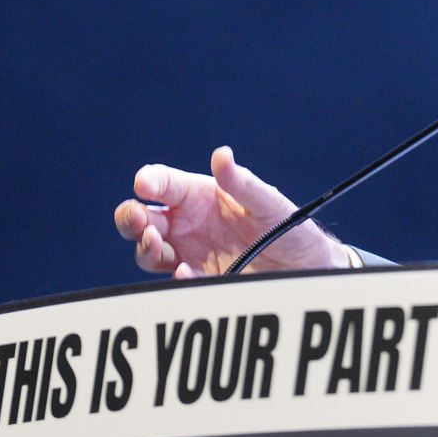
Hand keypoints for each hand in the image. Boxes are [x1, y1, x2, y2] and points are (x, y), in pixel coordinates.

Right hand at [113, 145, 349, 277]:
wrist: (307, 267)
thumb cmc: (287, 226)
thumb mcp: (267, 202)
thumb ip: (242, 183)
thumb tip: (221, 155)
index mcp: (198, 196)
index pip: (163, 183)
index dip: (149, 181)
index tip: (145, 184)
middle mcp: (187, 223)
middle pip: (142, 218)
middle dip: (131, 217)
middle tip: (139, 220)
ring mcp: (189, 253)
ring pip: (149, 251)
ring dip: (145, 247)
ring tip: (154, 242)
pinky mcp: (200, 281)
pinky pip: (177, 281)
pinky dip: (176, 277)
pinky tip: (185, 271)